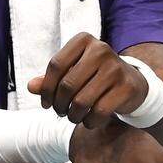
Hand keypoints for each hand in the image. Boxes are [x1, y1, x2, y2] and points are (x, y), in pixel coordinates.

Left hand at [28, 33, 147, 128]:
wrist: (131, 82)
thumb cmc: (93, 76)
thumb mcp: (71, 72)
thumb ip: (50, 79)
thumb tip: (31, 86)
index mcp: (83, 40)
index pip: (55, 65)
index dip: (46, 89)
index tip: (46, 104)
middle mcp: (101, 49)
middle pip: (67, 85)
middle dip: (59, 105)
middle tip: (60, 112)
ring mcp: (116, 68)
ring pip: (81, 101)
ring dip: (73, 116)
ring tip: (73, 117)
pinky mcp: (127, 87)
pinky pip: (99, 112)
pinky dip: (90, 122)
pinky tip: (89, 121)